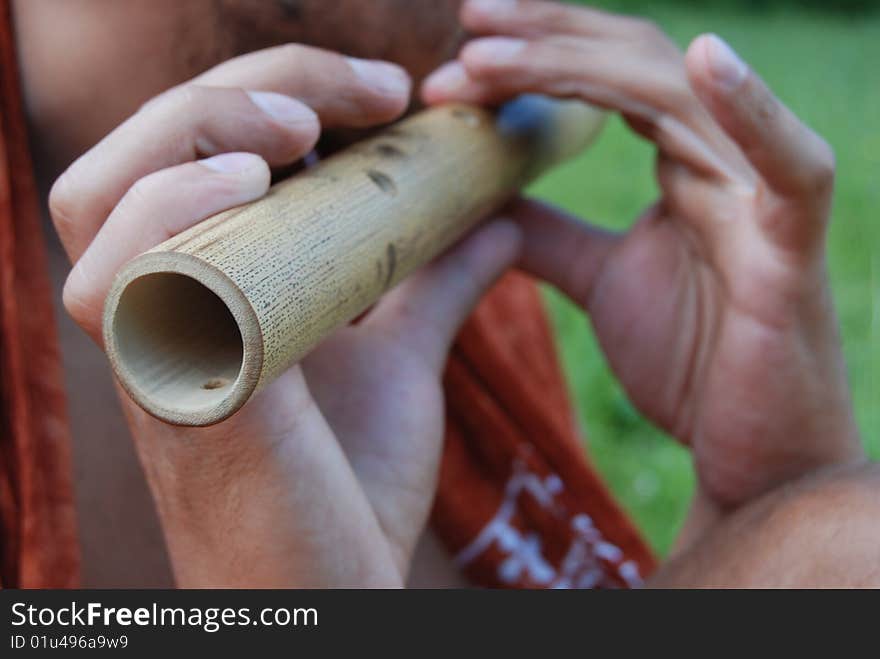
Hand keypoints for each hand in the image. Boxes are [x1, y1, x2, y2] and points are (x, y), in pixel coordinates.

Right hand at [52, 43, 520, 585]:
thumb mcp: (401, 357)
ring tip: (298, 132)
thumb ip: (434, 282)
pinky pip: (115, 275)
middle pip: (146, 147)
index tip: (389, 93)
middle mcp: (160, 303)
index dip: (276, 90)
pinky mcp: (164, 388)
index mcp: (207, 282)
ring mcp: (152, 344)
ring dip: (194, 134)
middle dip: (249, 92)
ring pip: (101, 195)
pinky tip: (247, 183)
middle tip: (364, 93)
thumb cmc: (350, 482)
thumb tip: (498, 214)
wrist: (334, 590)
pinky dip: (165, 210)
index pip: (197, 145)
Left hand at [423, 0, 862, 506]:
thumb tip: (484, 199)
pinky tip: (707, 59)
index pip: (607, 74)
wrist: (753, 451)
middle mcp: (721, 159)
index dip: (537, 51)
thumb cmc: (693, 361)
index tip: (459, 47)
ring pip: (679, 98)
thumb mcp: (599, 281)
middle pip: (634, 62)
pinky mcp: (792, 249)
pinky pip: (791, 168)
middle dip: (544, 38)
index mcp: (681, 160)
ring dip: (581, 66)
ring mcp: (760, 196)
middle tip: (464, 23)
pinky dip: (754, 110)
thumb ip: (547, 234)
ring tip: (488, 56)